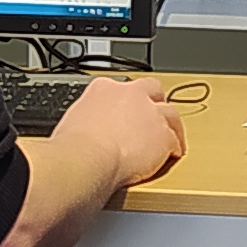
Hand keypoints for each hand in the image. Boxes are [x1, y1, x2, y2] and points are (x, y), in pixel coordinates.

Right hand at [53, 73, 186, 191]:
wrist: (86, 159)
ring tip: (172, 137)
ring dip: (170, 125)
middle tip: (153, 116)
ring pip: (170, 113)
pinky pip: (175, 139)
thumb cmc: (72, 147)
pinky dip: (175, 148)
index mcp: (102, 89)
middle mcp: (129, 94)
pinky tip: (173, 156)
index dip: (124, 101)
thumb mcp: (72, 123)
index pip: (119, 87)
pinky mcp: (163, 135)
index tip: (124, 111)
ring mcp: (150, 113)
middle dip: (154, 101)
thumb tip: (82, 132)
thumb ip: (85, 121)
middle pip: (151, 89)